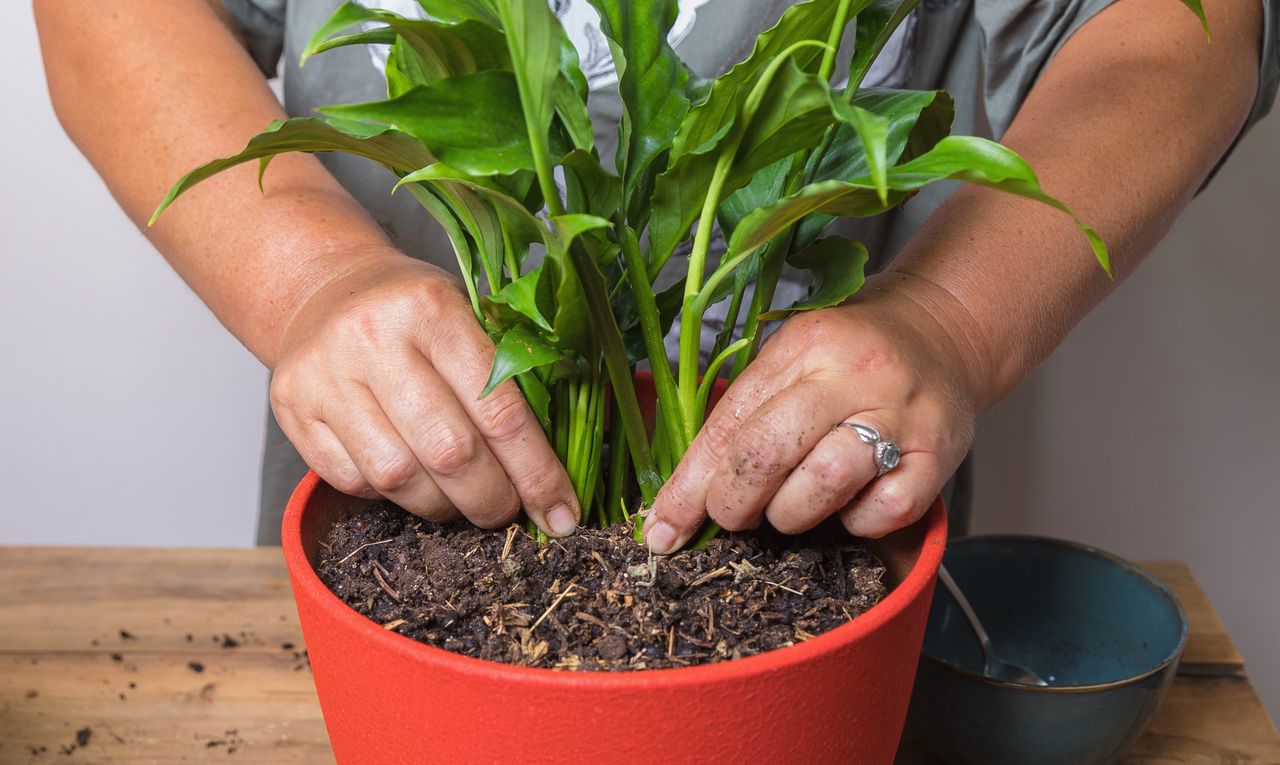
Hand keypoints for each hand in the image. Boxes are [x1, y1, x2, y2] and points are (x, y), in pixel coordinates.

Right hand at [270, 252, 579, 535]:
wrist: (325, 289)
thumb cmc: (415, 311)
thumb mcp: (470, 314)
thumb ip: (512, 376)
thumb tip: (561, 469)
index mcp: (432, 309)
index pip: (499, 410)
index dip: (537, 473)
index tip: (561, 514)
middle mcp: (373, 338)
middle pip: (449, 452)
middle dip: (491, 500)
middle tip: (509, 512)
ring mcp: (325, 375)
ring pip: (398, 477)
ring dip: (442, 506)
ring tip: (462, 499)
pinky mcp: (291, 409)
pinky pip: (353, 481)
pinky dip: (391, 496)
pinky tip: (411, 479)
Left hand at [644, 274, 982, 551]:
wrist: (942, 335)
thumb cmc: (850, 359)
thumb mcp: (792, 362)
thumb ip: (743, 418)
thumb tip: (681, 499)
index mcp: (803, 345)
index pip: (729, 422)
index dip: (689, 485)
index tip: (662, 529)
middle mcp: (853, 373)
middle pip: (767, 451)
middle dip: (732, 502)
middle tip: (732, 517)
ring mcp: (900, 414)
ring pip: (823, 482)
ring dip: (792, 514)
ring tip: (791, 510)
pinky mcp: (938, 454)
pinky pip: (882, 512)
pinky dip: (858, 523)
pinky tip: (851, 506)